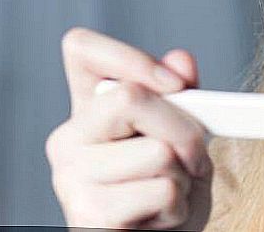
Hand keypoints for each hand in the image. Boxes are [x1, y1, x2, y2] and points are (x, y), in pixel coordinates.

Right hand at [45, 27, 212, 230]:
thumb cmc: (171, 187)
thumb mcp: (184, 134)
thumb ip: (182, 96)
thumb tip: (181, 59)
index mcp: (89, 108)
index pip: (82, 48)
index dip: (130, 55)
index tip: (175, 84)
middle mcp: (68, 139)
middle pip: (131, 96)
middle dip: (184, 127)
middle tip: (194, 156)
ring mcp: (71, 179)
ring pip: (158, 150)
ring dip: (184, 175)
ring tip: (170, 192)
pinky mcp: (89, 217)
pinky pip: (163, 191)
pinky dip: (180, 206)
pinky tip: (160, 219)